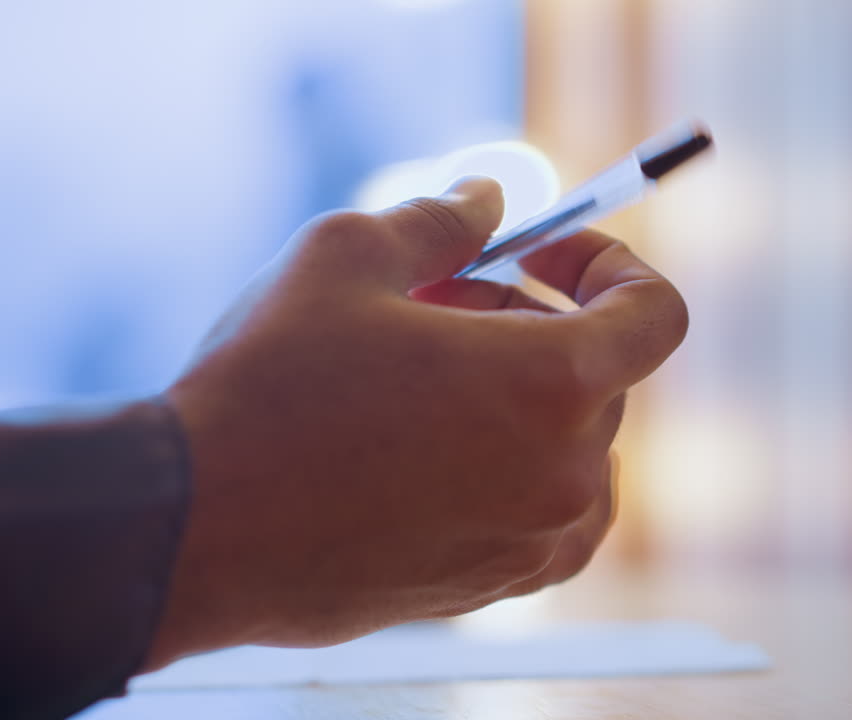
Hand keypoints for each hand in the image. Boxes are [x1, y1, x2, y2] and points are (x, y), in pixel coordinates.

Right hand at [143, 177, 687, 668]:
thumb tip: (488, 200)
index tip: (542, 257)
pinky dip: (512, 468)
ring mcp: (530, 541)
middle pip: (597, 374)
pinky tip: (430, 447)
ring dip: (522, 400)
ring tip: (426, 381)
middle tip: (434, 305)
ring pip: (571, 448)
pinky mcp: (489, 587)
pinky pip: (542, 515)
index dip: (609, 266)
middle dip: (528, 322)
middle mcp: (563, 472)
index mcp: (553, 383)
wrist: (195, 526)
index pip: (656, 314)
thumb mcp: (347, 256)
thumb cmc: (271, 386)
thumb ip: (441, 221)